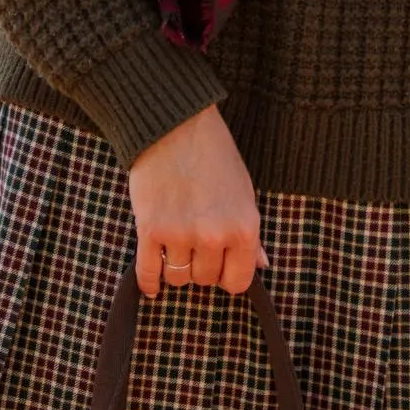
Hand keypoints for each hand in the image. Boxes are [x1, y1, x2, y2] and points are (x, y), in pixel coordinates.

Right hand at [127, 102, 269, 299]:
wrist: (175, 124)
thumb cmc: (213, 154)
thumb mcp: (244, 192)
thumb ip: (250, 234)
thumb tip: (262, 265)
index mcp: (243, 228)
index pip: (238, 281)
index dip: (228, 276)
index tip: (220, 267)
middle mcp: (214, 236)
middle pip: (205, 279)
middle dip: (200, 268)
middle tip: (194, 247)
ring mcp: (180, 235)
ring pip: (177, 278)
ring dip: (175, 269)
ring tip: (174, 250)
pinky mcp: (150, 229)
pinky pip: (148, 272)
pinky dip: (149, 282)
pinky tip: (151, 285)